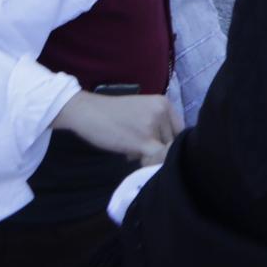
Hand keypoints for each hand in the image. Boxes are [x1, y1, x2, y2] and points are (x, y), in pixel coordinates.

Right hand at [53, 90, 176, 165]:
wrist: (86, 111)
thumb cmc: (111, 113)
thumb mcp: (141, 111)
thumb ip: (157, 125)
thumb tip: (167, 150)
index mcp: (164, 103)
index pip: (179, 129)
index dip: (168, 140)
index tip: (153, 143)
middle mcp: (163, 112)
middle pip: (173, 141)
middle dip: (157, 148)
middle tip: (136, 147)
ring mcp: (154, 126)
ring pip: (164, 150)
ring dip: (148, 154)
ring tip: (129, 148)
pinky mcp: (143, 140)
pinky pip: (157, 158)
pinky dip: (148, 163)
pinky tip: (131, 156)